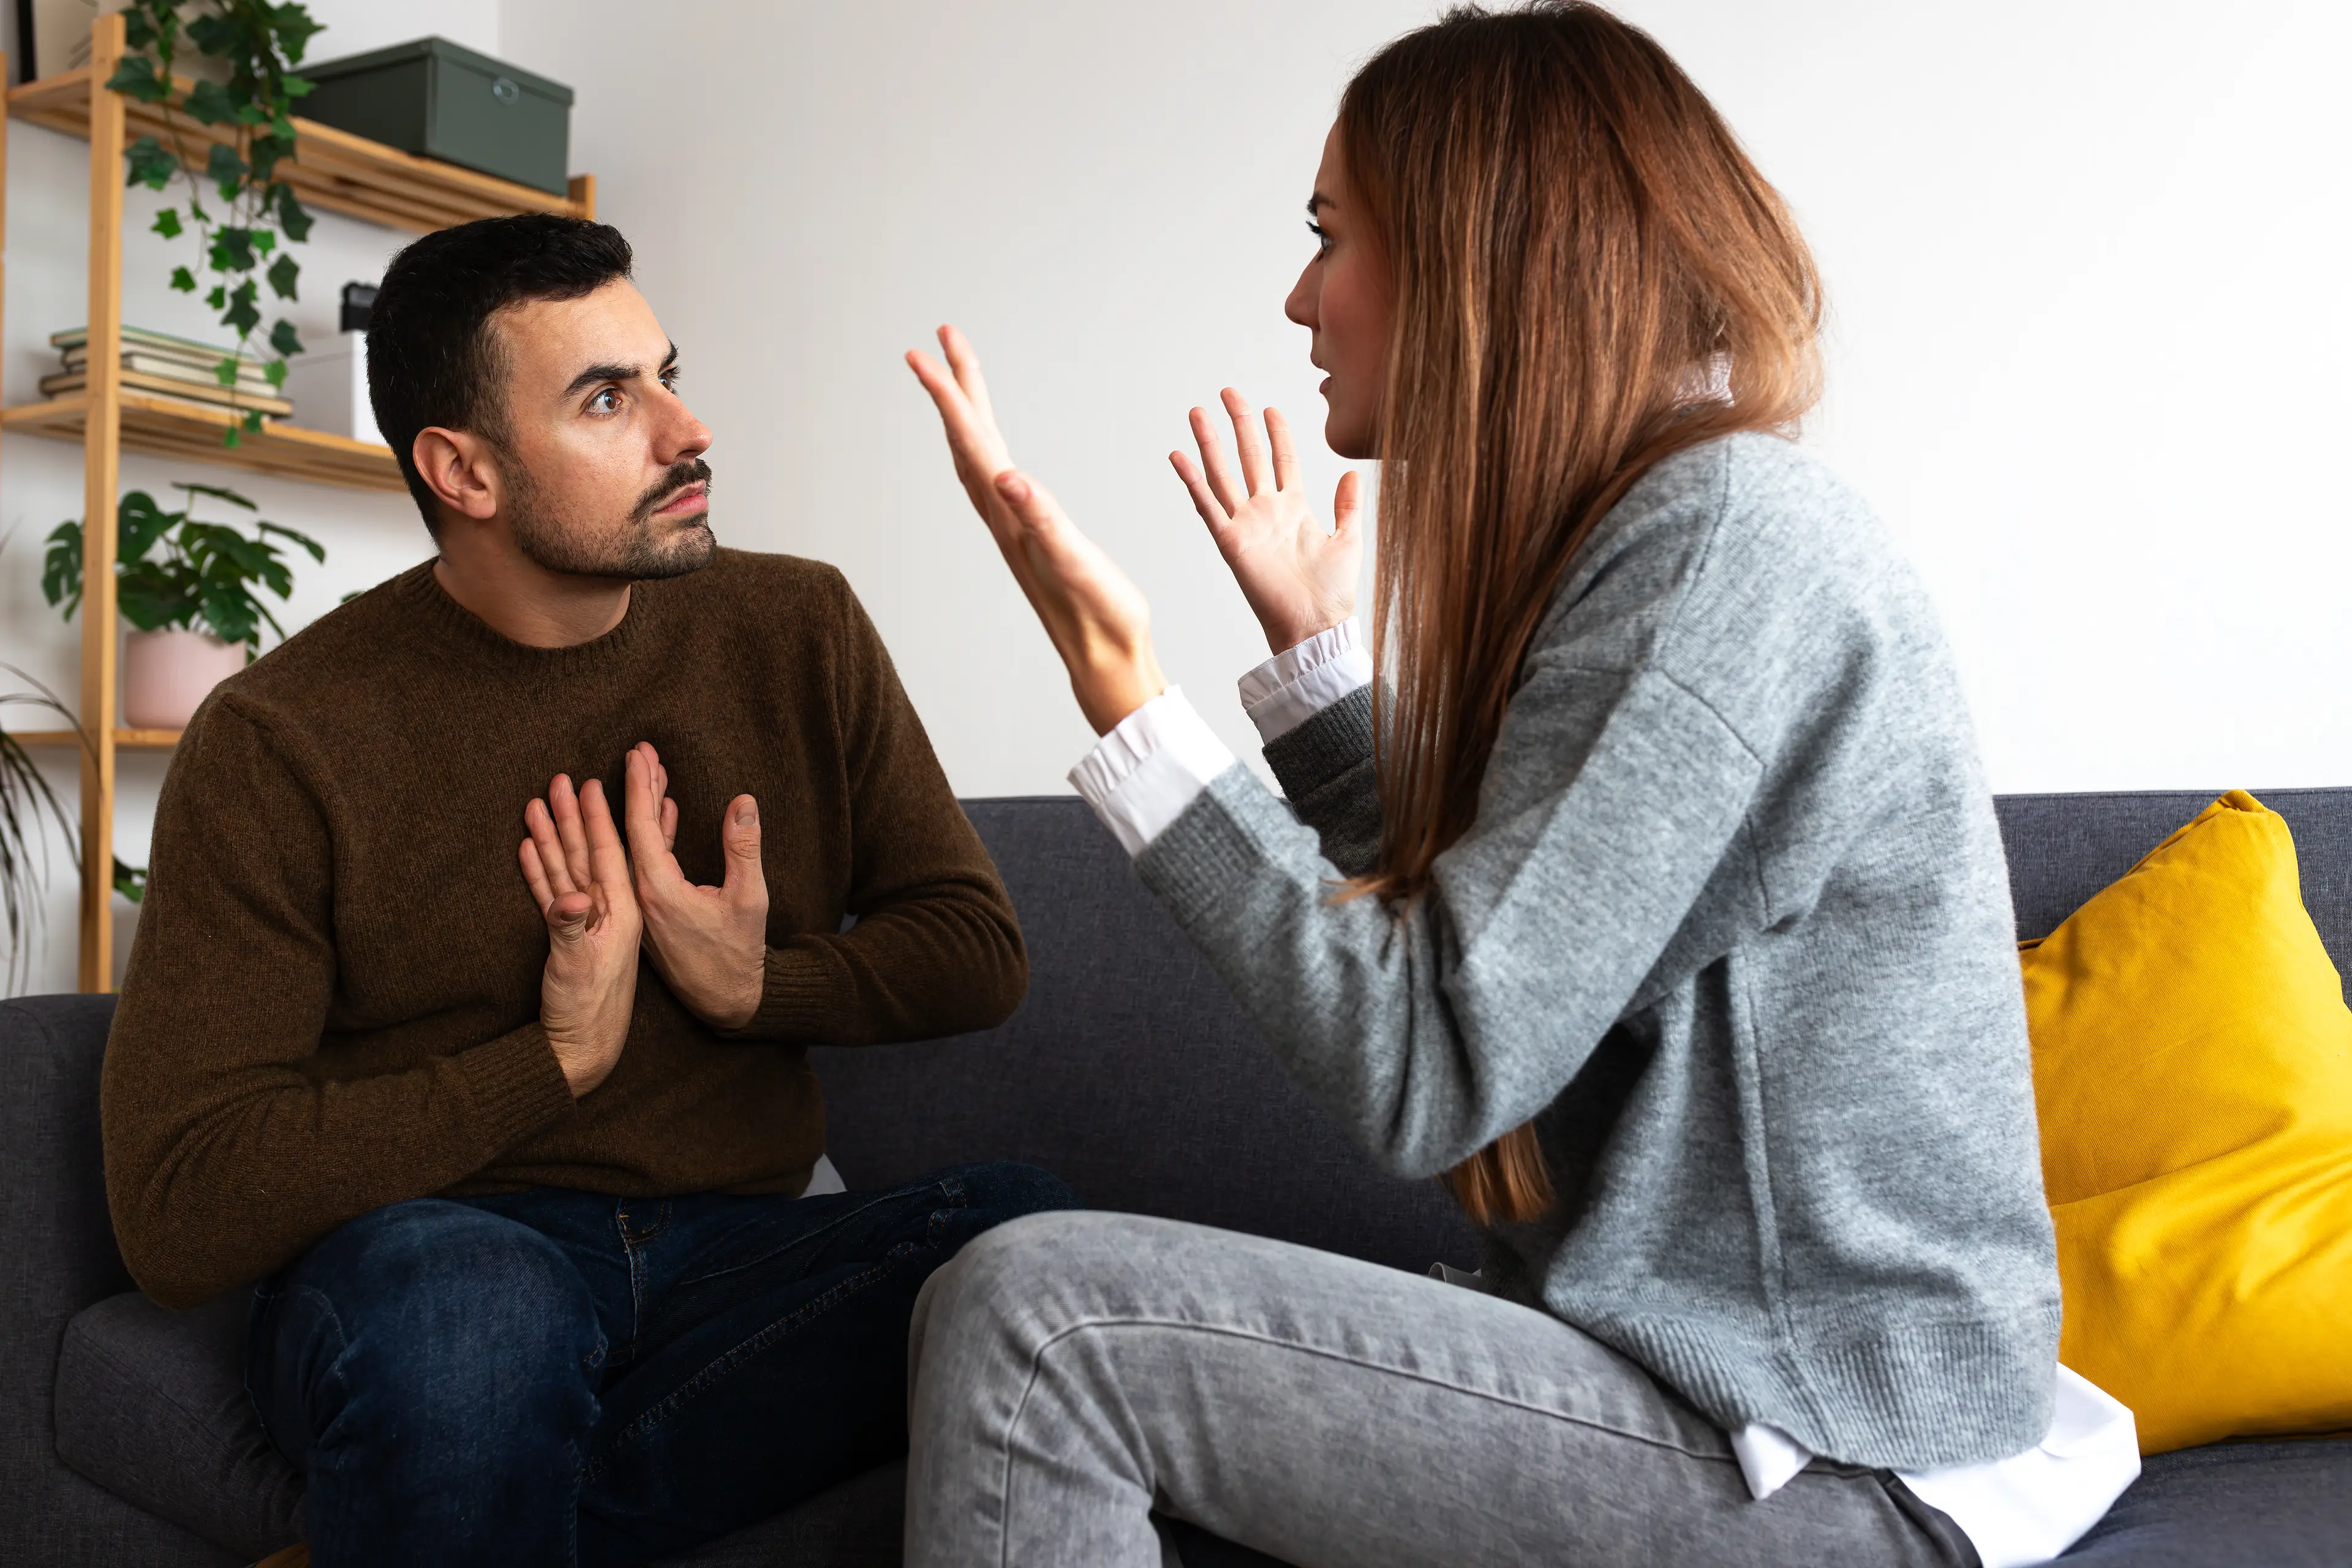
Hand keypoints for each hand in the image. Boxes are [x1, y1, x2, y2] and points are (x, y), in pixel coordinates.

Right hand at [519, 773, 640, 1096]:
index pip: (610, 854)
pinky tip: (529, 847)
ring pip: (568, 869)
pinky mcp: (569, 937)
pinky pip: (554, 893)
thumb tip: (569, 897)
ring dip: (553, 837)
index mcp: (621, 913)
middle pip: (588, 853)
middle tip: (562, 778)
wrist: (581, 1051)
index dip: (598, 818)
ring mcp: (587, 923)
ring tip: (536, 803)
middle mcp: (607, 913)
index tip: (592, 783)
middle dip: (574, 816)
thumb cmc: (586, 1012)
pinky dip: (542, 870)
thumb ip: (571, 929)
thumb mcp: (579, 968)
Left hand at [621, 742, 768, 1029]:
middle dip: (637, 790)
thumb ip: (743, 849)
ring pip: (636, 848)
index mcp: (659, 891)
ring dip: (643, 811)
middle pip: (632, 833)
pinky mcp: (652, 914)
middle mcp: (642, 897)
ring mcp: (644, 907)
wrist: (726, 1001)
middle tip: (638, 752)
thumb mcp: (750, 899)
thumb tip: (743, 802)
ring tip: (650, 775)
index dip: (639, 787)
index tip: (637, 754)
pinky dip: (655, 837)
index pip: (641, 828)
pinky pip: (645, 866)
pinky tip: (665, 815)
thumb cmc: (738, 953)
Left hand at [906, 325, 1166, 733]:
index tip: (925, 351)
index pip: (973, 441)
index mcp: (1010, 515)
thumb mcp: (1074, 561)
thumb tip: (1006, 478)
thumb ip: (1042, 519)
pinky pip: (994, 478)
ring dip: (965, 412)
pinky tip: (989, 449)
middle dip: (955, 385)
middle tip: (940, 337)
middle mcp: (1002, 516)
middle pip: (969, 438)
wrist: (1106, 659)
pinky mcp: (1029, 536)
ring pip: (977, 456)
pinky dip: (984, 447)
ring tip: (958, 376)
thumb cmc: (1099, 614)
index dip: (949, 393)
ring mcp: (1013, 527)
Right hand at [1172, 389, 1361, 654]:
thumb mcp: (1349, 540)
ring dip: (1210, 443)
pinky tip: (1179, 456)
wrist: (1315, 625)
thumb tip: (1353, 473)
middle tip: (1228, 393)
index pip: (1283, 459)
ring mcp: (1246, 524)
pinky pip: (1207, 505)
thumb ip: (1348, 505)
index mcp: (1294, 509)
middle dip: (1239, 423)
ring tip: (1198, 412)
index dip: (1276, 433)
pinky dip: (1192, 480)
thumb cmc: (1333, 592)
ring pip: (1223, 474)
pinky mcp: (1230, 542)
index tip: (1269, 408)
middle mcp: (1266, 511)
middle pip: (1249, 456)